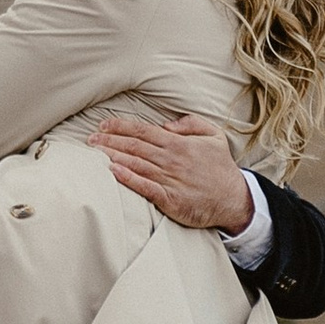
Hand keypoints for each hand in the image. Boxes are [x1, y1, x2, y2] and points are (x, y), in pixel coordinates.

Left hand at [91, 111, 253, 235]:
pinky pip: (144, 187)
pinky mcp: (169, 199)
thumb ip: (190, 124)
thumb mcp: (213, 135)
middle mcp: (171, 160)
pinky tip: (113, 171)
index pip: (143, 130)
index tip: (103, 124)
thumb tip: (166, 124)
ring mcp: (170, 179)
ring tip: (94, 152)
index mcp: (178, 143)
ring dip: (113, 156)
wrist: (234, 199)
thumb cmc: (221, 167)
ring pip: (135, 164)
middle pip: (134, 146)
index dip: (121, 126)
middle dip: (109, 140)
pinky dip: (128, 178)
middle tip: (90, 138)